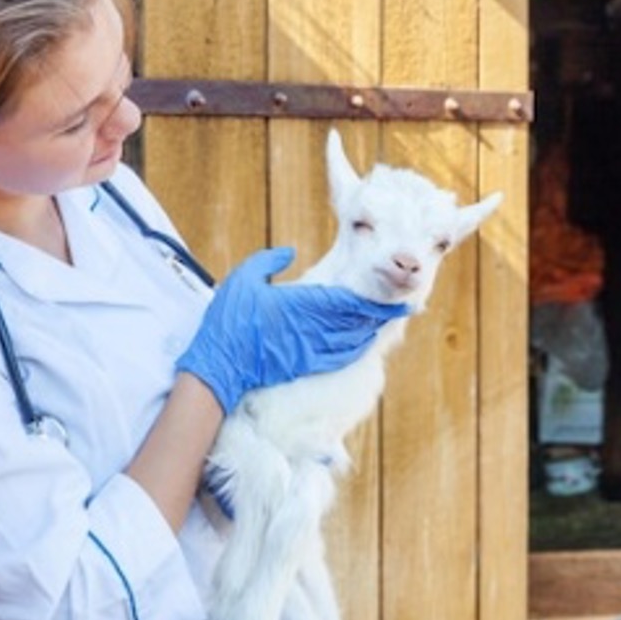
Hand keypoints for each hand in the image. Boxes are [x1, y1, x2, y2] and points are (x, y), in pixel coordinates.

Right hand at [177, 247, 409, 412]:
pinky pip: (341, 356)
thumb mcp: (243, 280)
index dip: (374, 298)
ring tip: (384, 319)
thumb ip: (268, 261)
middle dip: (379, 313)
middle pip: (358, 321)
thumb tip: (291, 251)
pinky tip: (362, 341)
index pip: (348, 300)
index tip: (395, 295)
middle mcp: (314, 329)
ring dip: (371, 329)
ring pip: (353, 339)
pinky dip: (357, 347)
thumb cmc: (229, 323)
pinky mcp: (307, 365)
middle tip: (400, 305)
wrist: (220, 368)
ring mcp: (312, 350)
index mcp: (301, 305)